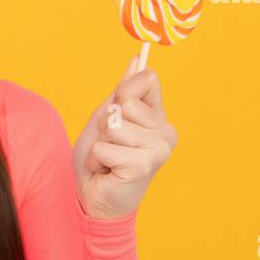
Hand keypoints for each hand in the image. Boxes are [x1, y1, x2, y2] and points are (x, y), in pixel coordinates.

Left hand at [71, 56, 177, 220]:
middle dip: (105, 123)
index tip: (117, 113)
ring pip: (113, 125)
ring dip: (100, 143)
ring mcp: (159, 148)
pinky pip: (105, 146)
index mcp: (159, 117)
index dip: (123, 92)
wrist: (94, 200)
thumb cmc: (100, 161)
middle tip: (110, 145)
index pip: (147, 79)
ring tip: (108, 159)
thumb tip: (138, 59)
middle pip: (125, 101)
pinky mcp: (144, 165)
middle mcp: (166, 131)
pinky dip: (98, 159)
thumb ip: (121, 92)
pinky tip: (108, 171)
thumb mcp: (105, 119)